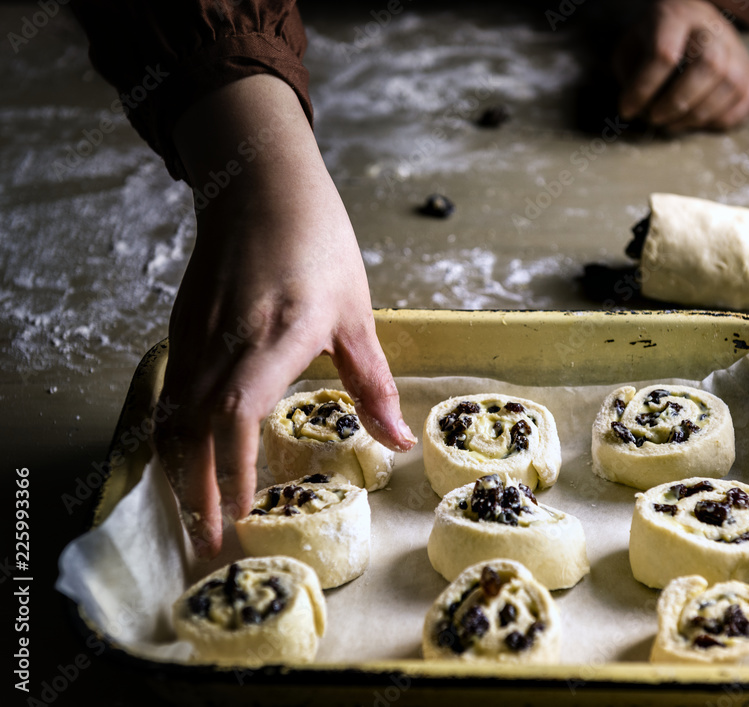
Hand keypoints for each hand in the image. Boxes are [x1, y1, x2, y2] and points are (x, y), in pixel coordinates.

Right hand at [157, 75, 415, 557]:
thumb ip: (371, 383)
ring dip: (178, 475)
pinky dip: (172, 441)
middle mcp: (222, 342)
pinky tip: (186, 465)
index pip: (235, 417)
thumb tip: (398, 442)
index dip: (232, 473)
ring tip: (194, 521)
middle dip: (196, 495)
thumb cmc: (318, 243)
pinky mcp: (181, 330)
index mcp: (271, 338)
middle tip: (211, 547)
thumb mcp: (356, 313)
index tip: (241, 521)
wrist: (260, 187)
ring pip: (170, 420)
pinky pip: (168, 397)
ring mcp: (194, 336)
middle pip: (191, 432)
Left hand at [615, 0, 748, 131]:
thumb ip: (630, 76)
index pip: (664, 54)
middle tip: (655, 119)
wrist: (691, 22)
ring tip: (672, 125)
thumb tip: (640, 110)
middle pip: (709, 65)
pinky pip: (748, 99)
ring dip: (698, 115)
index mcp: (676, 17)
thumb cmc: (655, 40)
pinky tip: (699, 122)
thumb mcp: (630, 48)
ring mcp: (737, 48)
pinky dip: (723, 119)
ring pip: (731, 84)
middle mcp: (712, 28)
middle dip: (678, 102)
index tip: (626, 110)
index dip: (643, 89)